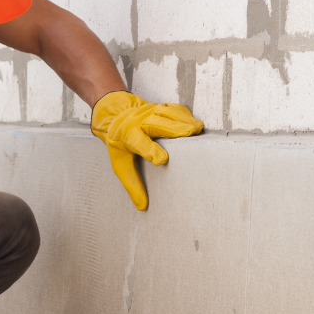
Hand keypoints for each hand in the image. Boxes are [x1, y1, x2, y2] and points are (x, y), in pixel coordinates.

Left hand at [90, 91, 203, 209]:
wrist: (116, 115)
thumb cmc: (120, 142)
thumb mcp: (120, 164)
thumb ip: (132, 184)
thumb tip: (142, 206)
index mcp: (127, 136)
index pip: (138, 143)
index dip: (150, 150)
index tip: (161, 159)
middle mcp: (139, 122)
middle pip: (157, 124)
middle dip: (173, 129)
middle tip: (190, 135)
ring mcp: (150, 112)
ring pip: (168, 114)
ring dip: (184, 120)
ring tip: (198, 129)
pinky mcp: (161, 107)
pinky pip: (175, 109)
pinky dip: (186, 115)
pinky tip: (195, 122)